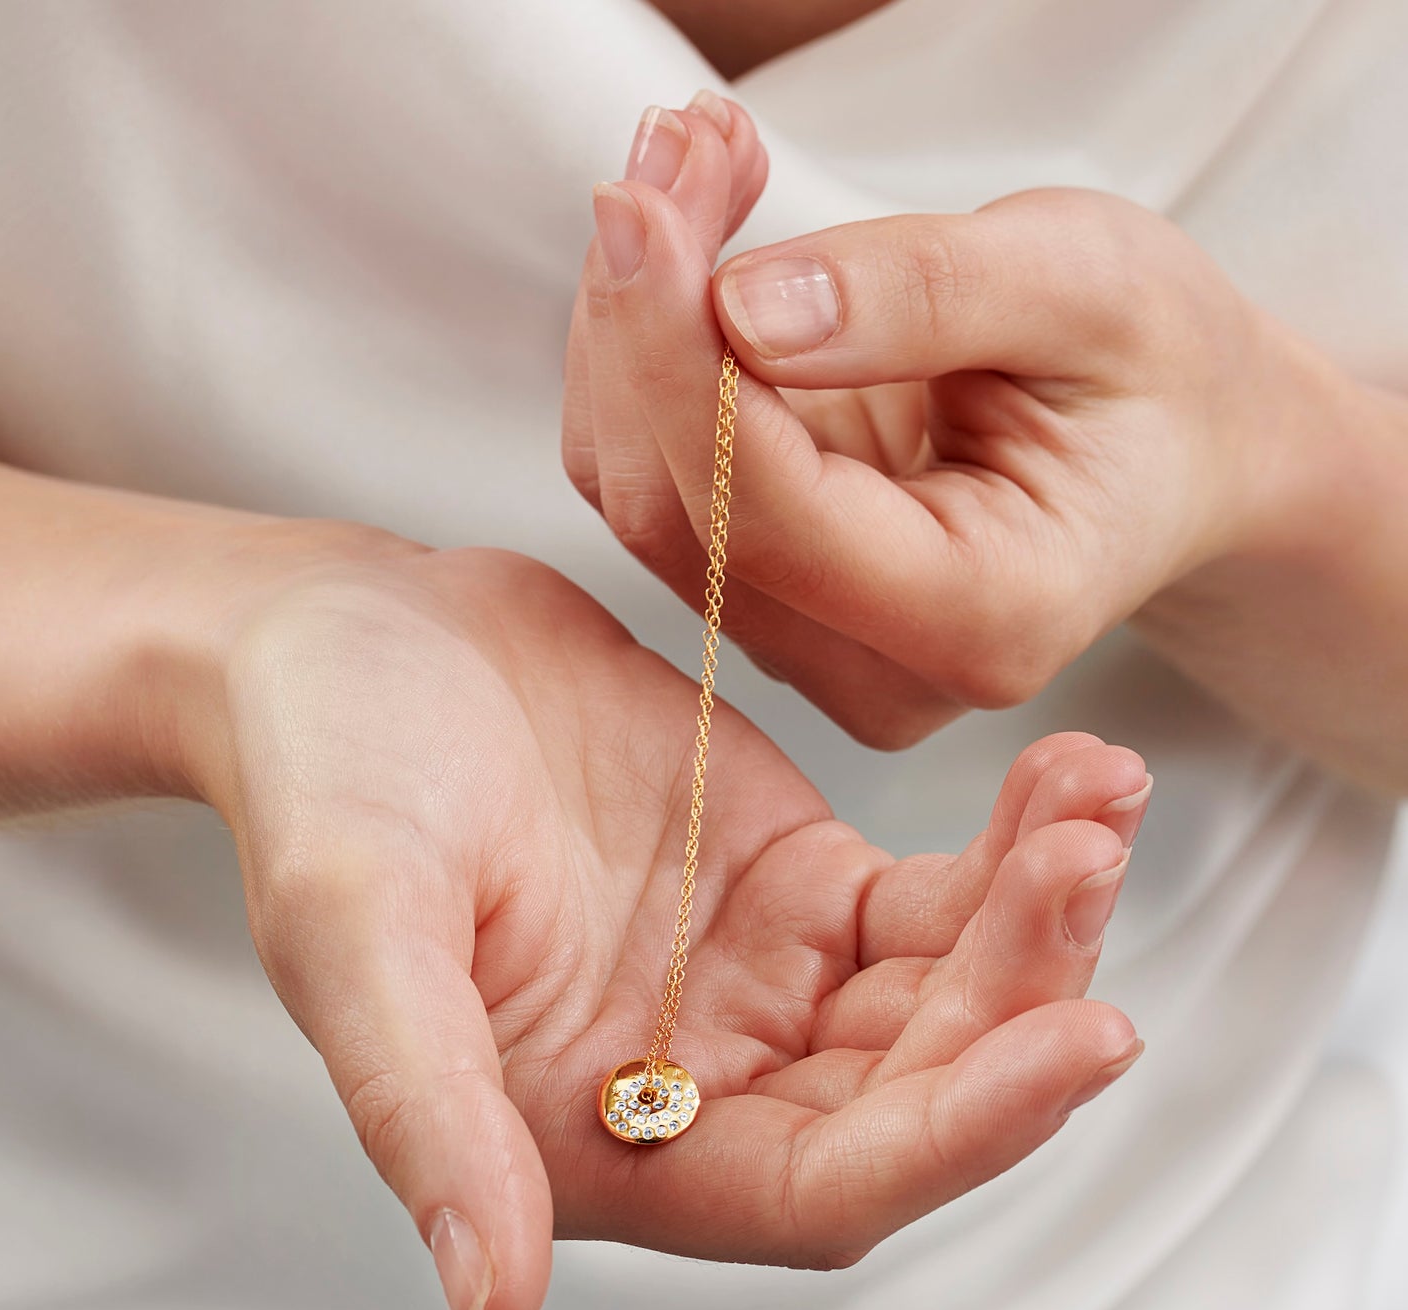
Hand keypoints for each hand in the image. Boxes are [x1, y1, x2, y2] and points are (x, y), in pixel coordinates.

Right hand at [199, 532, 1149, 1309]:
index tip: (1079, 1041)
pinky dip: (1006, 850)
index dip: (954, 1137)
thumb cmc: (323, 775)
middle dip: (1019, 998)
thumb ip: (425, 1112)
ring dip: (1035, 918)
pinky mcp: (792, 879)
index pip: (814, 1186)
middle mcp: (693, 1076)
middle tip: (1087, 866)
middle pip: (910, 1091)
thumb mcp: (351, 931)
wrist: (353, 638)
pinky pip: (931, 897)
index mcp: (590, 1135)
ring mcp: (755, 975)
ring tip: (1098, 799)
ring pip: (941, 997)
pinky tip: (1067, 779)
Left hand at [567, 95, 1338, 748]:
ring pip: (641, 493)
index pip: (767, 514)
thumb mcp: (1087, 288)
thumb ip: (921, 297)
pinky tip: (692, 245)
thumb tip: (742, 310)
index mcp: (984, 616)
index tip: (641, 205)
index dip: (678, 359)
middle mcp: (881, 669)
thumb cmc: (1155, 374)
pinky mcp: (772, 590)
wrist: (1172, 445)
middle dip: (643, 316)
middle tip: (676, 145)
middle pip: (679, 514)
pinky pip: (654, 474)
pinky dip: (648, 351)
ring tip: (695, 166)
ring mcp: (815, 641)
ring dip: (632, 319)